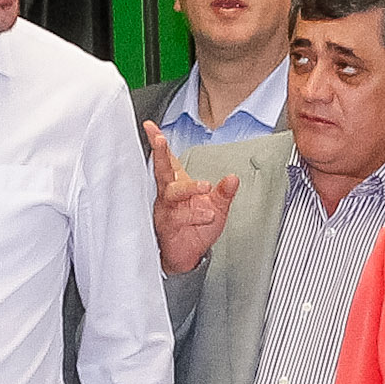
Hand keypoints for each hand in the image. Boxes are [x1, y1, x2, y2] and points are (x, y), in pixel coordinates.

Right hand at [148, 122, 239, 274]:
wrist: (187, 256)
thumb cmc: (196, 229)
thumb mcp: (217, 207)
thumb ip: (225, 193)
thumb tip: (233, 179)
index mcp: (178, 185)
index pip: (168, 160)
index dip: (159, 143)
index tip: (151, 127)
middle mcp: (169, 195)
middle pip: (162, 170)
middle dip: (160, 154)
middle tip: (160, 141)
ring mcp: (166, 210)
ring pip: (172, 193)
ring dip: (189, 188)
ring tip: (206, 187)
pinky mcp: (168, 226)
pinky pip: (180, 217)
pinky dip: (195, 214)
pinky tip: (208, 214)